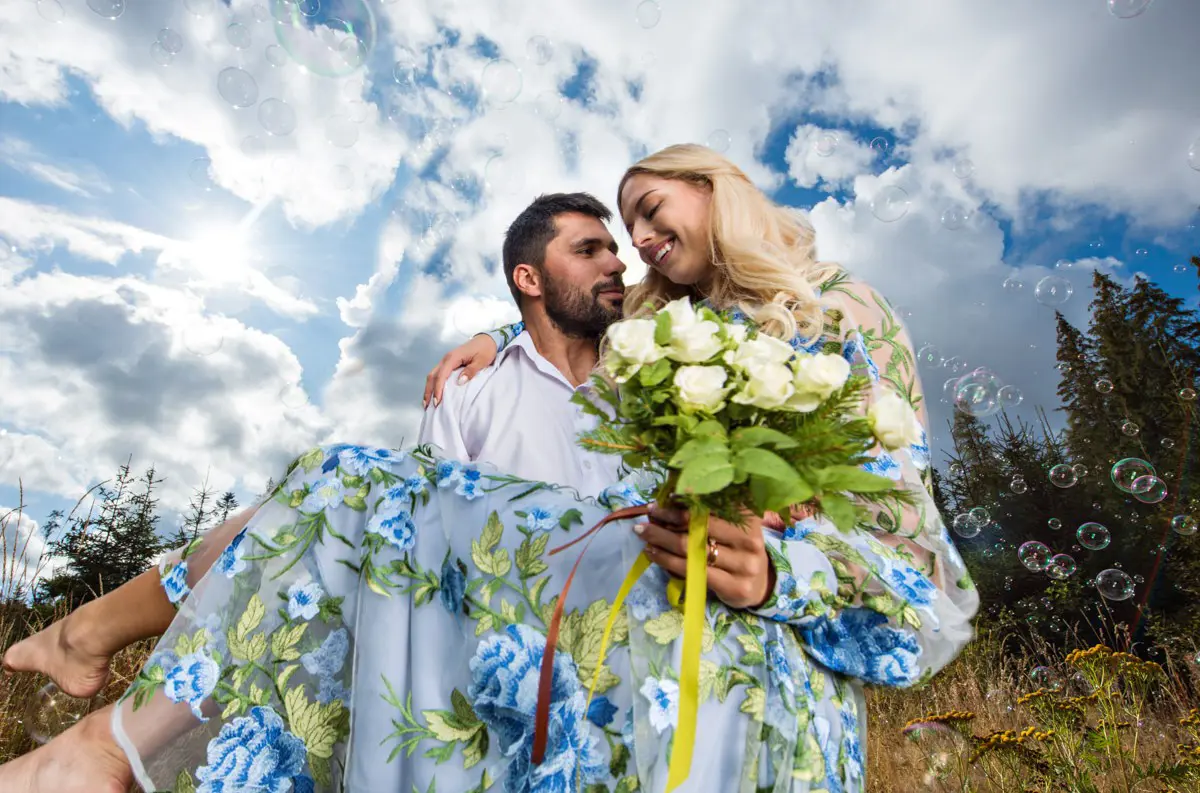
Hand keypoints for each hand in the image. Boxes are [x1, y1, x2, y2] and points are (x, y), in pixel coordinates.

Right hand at [422, 334, 499, 407]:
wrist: (486, 340)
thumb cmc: (485, 350)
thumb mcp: (481, 361)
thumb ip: (470, 371)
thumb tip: (460, 382)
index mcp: (453, 357)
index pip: (441, 375)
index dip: (438, 389)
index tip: (437, 402)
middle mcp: (446, 358)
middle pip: (432, 376)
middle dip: (429, 391)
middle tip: (428, 406)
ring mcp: (445, 361)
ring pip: (432, 375)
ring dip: (429, 389)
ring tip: (427, 403)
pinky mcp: (448, 363)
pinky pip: (437, 374)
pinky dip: (433, 384)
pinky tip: (433, 393)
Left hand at [635, 504, 774, 609]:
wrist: (759, 584)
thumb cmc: (738, 548)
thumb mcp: (733, 525)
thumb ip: (711, 512)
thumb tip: (673, 497)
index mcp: (749, 519)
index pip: (711, 507)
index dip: (686, 502)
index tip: (666, 498)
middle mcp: (749, 541)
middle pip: (698, 528)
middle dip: (668, 518)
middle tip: (649, 513)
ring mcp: (744, 566)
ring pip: (691, 550)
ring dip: (662, 539)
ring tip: (643, 531)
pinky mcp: (734, 587)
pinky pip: (692, 571)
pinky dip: (667, 560)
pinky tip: (652, 553)